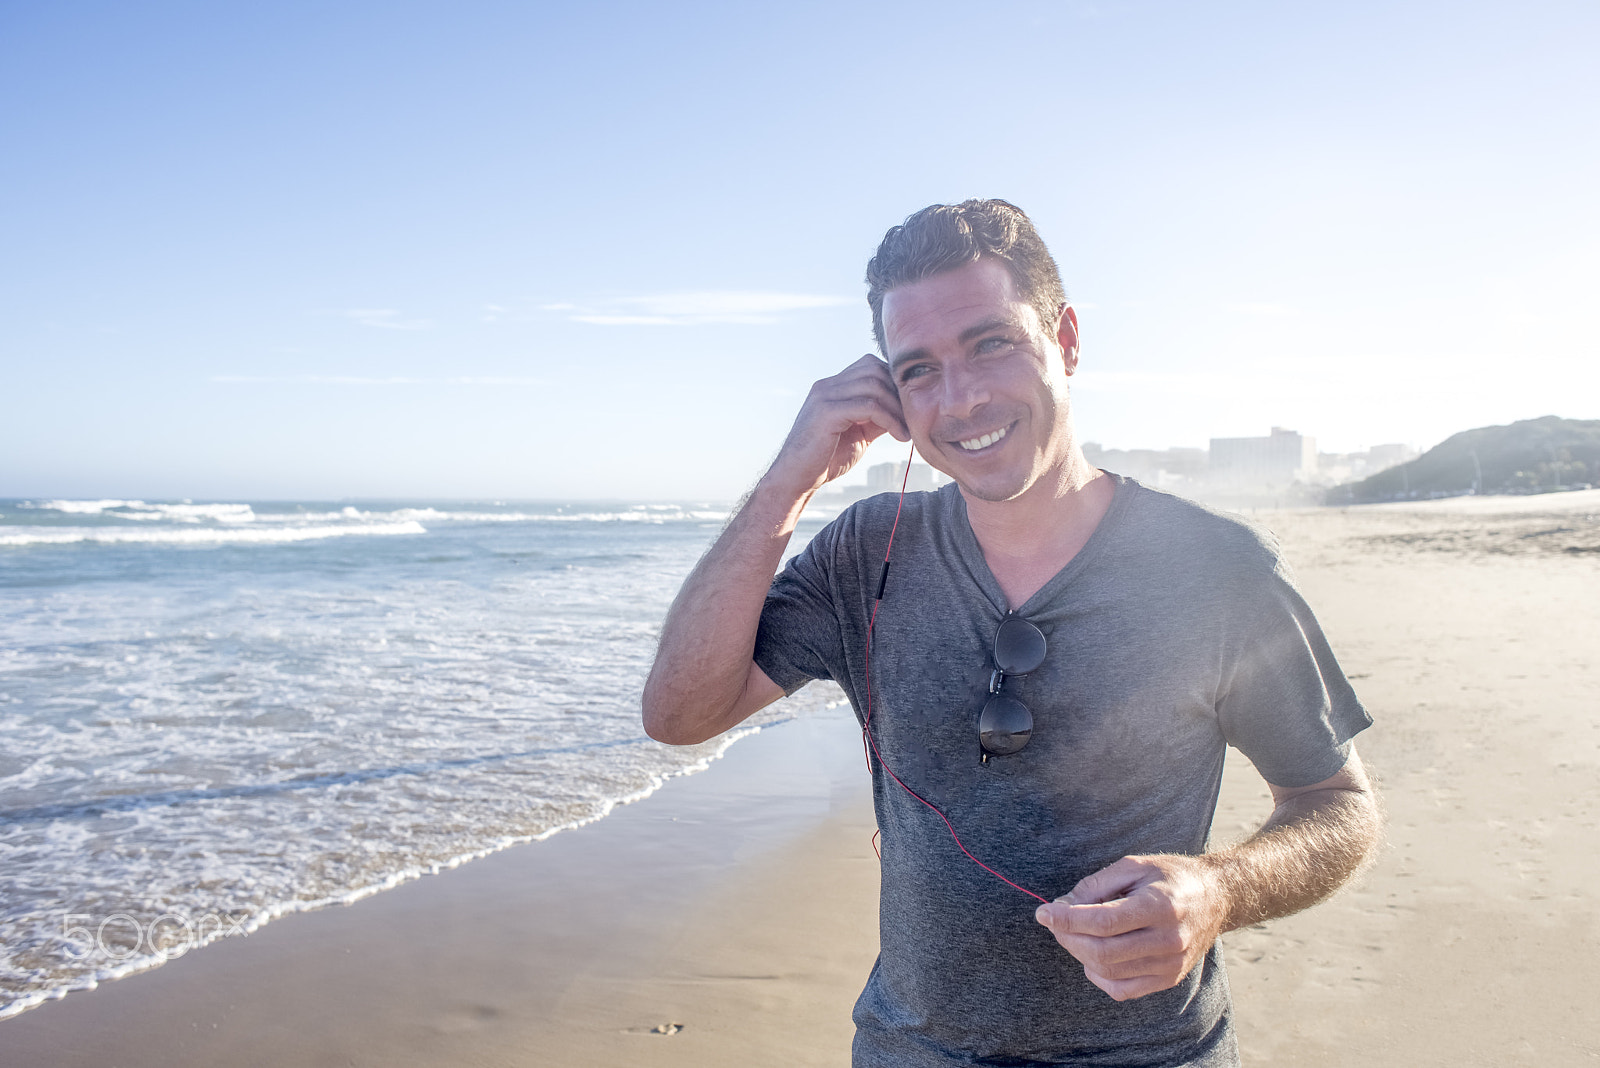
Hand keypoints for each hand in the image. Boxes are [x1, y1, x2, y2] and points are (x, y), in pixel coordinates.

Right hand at [765, 355, 908, 497]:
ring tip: (906, 432)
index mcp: (832, 387)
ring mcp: (824, 396)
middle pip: (874, 369)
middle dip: (897, 393)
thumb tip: (901, 409)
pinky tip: (899, 436)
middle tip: (910, 419)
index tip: (907, 410)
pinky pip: (868, 406)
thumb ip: (875, 417)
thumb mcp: (857, 432)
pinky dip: (890, 419)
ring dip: (897, 409)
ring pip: (874, 385)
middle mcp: (826, 386)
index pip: (870, 366)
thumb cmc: (825, 459)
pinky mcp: (827, 413)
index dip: (893, 384)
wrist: (796, 479)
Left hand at [1033, 854, 1227, 1001]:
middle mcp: (1168, 940)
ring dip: (1079, 953)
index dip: (1067, 919)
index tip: (1043, 912)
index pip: (1103, 921)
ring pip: (1109, 971)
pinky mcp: (1169, 979)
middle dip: (1068, 937)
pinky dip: (1098, 975)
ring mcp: (1170, 964)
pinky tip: (1092, 956)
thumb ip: (1096, 885)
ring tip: (1072, 933)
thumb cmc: (1171, 877)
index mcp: (1160, 906)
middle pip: (1103, 951)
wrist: (1216, 898)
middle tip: (1055, 921)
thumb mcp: (1134, 867)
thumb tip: (1062, 906)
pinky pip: (1123, 990)